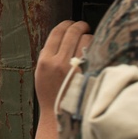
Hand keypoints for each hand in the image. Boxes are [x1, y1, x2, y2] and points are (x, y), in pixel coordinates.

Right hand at [34, 21, 92, 138]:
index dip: (66, 24)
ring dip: (89, 36)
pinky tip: (96, 49)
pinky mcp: (89, 74)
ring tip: (90, 39)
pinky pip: (95, 52)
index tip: (71, 23)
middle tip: (83, 26)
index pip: (57, 32)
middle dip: (80, 25)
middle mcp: (60, 62)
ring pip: (86, 39)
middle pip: (73, 32)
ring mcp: (76, 68)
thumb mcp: (41, 73)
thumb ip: (48, 55)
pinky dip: (97, 48)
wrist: (59, 115)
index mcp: (46, 60)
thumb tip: (60, 37)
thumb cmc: (51, 94)